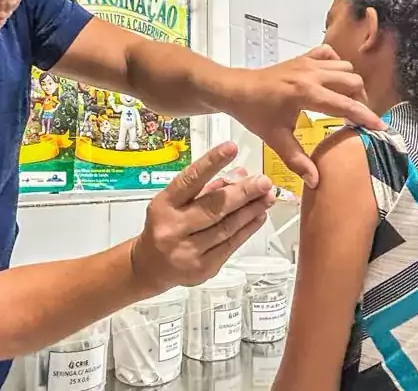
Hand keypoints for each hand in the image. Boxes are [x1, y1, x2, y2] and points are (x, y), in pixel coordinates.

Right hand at [130, 142, 274, 290]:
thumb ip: (206, 188)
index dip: (211, 163)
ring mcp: (188, 251)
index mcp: (164, 205)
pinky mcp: (203, 268)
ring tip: (267, 197)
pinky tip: (258, 217)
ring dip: (251, 210)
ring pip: (226, 227)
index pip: (190, 180)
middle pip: (214, 207)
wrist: (150, 267)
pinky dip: (247, 229)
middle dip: (243, 192)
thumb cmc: (164, 227)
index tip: (230, 149)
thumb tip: (239, 174)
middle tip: (263, 182)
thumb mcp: (175, 203)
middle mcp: (173, 228)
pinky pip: (230, 245)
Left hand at [225, 45, 382, 186]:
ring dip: (350, 84)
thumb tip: (316, 182)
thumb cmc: (254, 114)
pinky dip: (336, 65)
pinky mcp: (303, 58)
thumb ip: (298, 161)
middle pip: (353, 82)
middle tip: (356, 119)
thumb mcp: (276, 140)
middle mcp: (311, 74)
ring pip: (345, 67)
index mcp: (306, 94)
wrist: (236, 90)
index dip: (366, 117)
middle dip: (360, 101)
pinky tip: (331, 81)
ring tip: (345, 103)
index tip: (380, 127)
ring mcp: (308, 63)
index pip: (346, 106)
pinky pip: (329, 55)